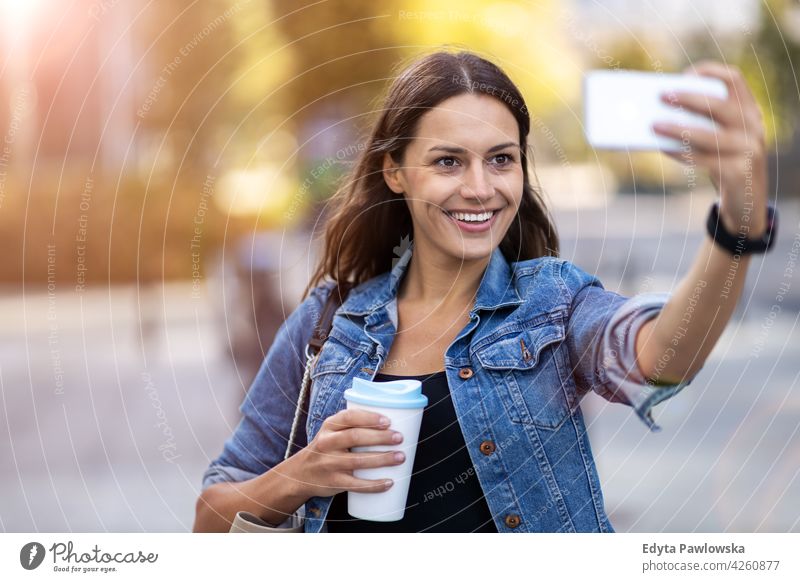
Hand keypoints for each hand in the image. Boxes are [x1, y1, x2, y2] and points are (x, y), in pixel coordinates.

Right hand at [291, 408, 404, 498]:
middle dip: (380, 437)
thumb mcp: (332, 432)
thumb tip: (391, 421)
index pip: (349, 417)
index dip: (369, 418)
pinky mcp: (333, 482)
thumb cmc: (327, 448)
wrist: (301, 473)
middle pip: (355, 437)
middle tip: (399, 438)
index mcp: (329, 426)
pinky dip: (374, 485)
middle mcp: (327, 443)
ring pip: (358, 461)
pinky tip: (389, 482)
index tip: (388, 421)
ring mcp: (329, 464)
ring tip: (400, 457)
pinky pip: (356, 485)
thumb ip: (353, 425)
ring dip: (382, 459)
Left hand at [653, 60, 767, 237]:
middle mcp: (753, 126)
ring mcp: (748, 149)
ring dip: (677, 129)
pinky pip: (704, 160)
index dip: (709, 72)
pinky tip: (663, 148)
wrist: (747, 199)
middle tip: (660, 95)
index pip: (734, 79)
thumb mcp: (719, 137)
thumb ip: (701, 123)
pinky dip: (681, 153)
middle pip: (718, 105)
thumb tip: (657, 112)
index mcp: (749, 110)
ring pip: (709, 135)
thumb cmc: (724, 160)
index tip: (684, 74)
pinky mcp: (738, 172)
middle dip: (688, 98)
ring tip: (653, 125)